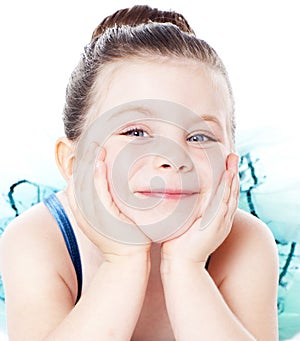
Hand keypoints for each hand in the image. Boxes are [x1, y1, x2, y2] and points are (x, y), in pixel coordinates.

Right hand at [68, 142, 150, 260]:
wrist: (129, 257)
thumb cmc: (122, 238)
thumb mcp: (109, 218)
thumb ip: (105, 204)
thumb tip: (110, 188)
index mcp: (83, 213)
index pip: (77, 185)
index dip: (81, 167)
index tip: (88, 152)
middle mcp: (84, 213)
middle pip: (79, 181)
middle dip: (84, 161)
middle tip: (90, 143)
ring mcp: (93, 215)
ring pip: (87, 184)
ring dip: (90, 164)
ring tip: (95, 147)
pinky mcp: (104, 216)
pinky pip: (99, 192)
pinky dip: (98, 177)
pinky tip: (99, 163)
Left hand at [160, 153, 239, 265]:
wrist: (181, 263)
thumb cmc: (180, 245)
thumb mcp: (186, 224)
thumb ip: (187, 212)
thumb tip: (177, 198)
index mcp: (217, 220)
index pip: (225, 196)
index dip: (227, 180)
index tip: (226, 165)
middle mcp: (222, 220)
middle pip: (231, 192)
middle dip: (233, 173)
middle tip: (233, 157)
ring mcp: (221, 222)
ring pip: (230, 195)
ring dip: (232, 177)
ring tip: (233, 161)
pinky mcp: (216, 224)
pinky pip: (224, 203)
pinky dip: (227, 188)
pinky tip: (228, 176)